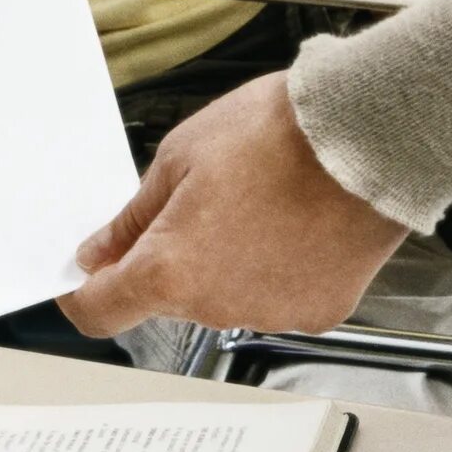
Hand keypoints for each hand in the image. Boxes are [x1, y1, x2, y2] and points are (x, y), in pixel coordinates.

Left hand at [58, 72, 406, 338]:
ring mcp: (270, 314)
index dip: (85, 293)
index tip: (85, 276)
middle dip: (165, 259)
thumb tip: (102, 250)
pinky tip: (287, 225)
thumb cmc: (278, 137)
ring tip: (252, 204)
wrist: (366, 137)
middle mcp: (217, 306)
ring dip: (222, 263)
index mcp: (169, 271)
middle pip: (166, 298)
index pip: (101, 312)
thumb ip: (133, 218)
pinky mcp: (316, 312)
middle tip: (191, 204)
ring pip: (222, 297)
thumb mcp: (178, 159)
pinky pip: (274, 297)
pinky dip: (271, 270)